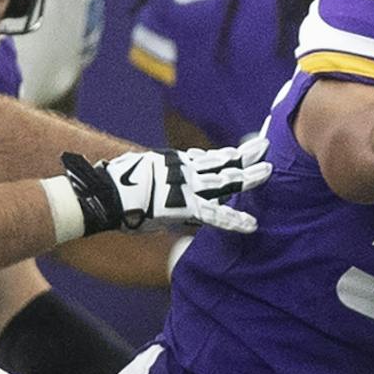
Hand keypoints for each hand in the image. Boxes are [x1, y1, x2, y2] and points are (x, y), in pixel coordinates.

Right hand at [61, 136, 269, 234]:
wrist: (103, 194)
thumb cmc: (114, 186)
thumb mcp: (140, 172)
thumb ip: (156, 176)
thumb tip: (158, 182)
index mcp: (175, 163)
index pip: (207, 158)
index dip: (226, 155)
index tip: (241, 151)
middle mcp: (184, 170)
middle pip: (221, 162)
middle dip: (245, 156)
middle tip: (265, 148)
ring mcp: (186, 186)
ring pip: (224, 181)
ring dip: (249, 177)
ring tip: (270, 173)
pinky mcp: (184, 206)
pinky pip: (214, 215)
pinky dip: (234, 220)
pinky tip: (252, 225)